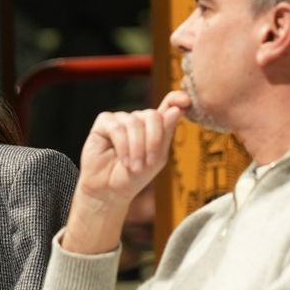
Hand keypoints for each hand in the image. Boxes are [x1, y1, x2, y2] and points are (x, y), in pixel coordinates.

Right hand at [76, 91, 187, 206]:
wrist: (110, 191)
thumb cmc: (134, 177)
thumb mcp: (157, 159)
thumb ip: (165, 135)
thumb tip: (175, 110)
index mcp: (155, 126)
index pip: (168, 104)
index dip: (176, 98)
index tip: (185, 102)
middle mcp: (138, 119)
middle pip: (152, 115)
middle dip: (152, 141)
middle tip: (148, 164)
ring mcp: (121, 119)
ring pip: (134, 123)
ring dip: (137, 149)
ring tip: (135, 167)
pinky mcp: (104, 122)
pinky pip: (117, 128)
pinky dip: (123, 147)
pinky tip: (124, 161)